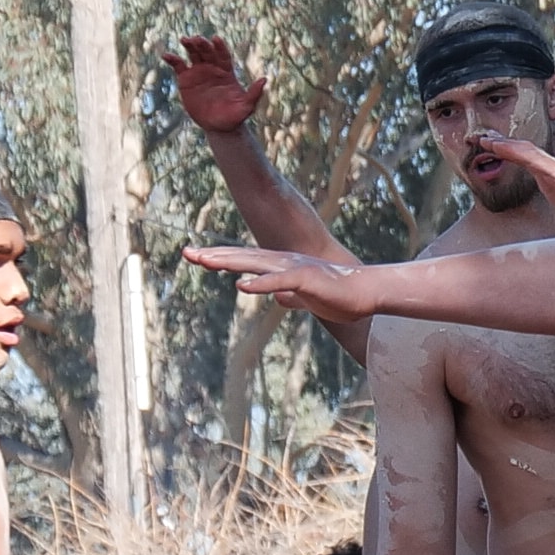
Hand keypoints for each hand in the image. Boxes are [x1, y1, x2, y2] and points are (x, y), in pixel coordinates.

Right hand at [163, 34, 267, 133]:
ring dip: (189, 45)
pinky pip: (179, 66)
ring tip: (185, 40)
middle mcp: (212, 68)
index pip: (223, 55)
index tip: (215, 39)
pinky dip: (173, 59)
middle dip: (202, 44)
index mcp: (226, 72)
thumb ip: (254, 94)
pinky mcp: (186, 79)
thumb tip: (264, 79)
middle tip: (197, 39)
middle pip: (207, 51)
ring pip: (193, 54)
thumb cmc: (234, 117)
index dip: (220, 47)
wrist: (218, 127)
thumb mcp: (246, 107)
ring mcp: (198, 72)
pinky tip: (166, 55)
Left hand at [183, 245, 373, 322]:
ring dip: (230, 262)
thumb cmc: (340, 298)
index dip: (220, 258)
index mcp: (282, 268)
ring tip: (206, 262)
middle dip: (215, 256)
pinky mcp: (307, 280)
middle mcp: (284, 262)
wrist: (366, 295)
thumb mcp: (308, 300)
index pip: (244, 261)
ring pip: (256, 264)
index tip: (195, 257)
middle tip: (187, 254)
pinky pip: (279, 282)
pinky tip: (242, 286)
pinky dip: (260, 283)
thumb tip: (278, 298)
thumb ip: (292, 297)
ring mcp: (294, 269)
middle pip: (243, 257)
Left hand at [473, 134, 554, 233]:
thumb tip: (518, 181)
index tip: (478, 139)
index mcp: (552, 173)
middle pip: (532, 157)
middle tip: (487, 141)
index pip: (524, 155)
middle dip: (510, 149)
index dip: (502, 146)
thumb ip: (540, 178)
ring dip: (535, 164)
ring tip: (518, 157)